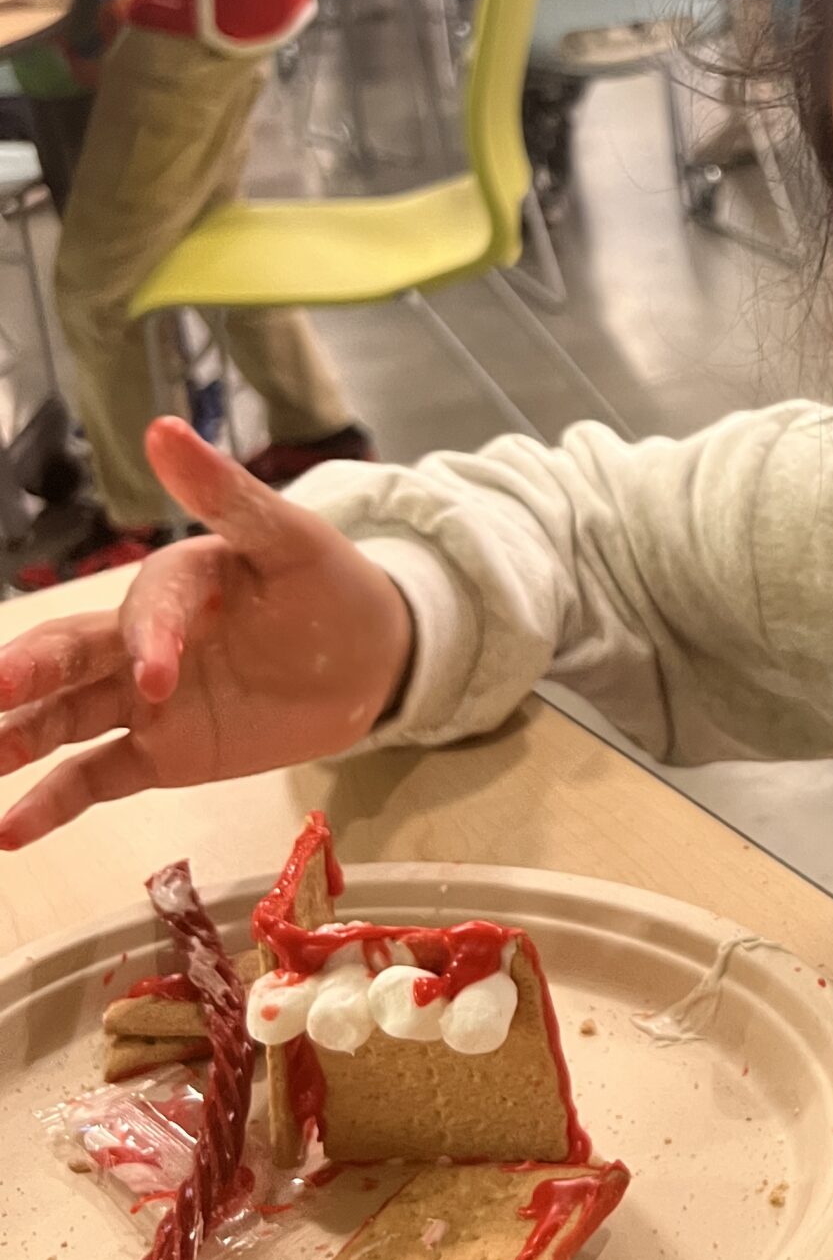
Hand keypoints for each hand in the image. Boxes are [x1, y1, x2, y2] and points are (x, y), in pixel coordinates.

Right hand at [0, 419, 413, 848]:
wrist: (368, 662)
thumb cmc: (329, 589)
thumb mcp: (293, 541)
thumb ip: (229, 497)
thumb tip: (164, 428)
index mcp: (175, 582)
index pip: (149, 608)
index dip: (151, 638)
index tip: (158, 673)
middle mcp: (141, 639)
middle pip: (71, 655)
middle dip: (29, 674)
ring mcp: (142, 700)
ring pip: (65, 717)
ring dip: (16, 738)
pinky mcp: (159, 752)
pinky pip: (95, 776)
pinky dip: (52, 802)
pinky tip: (10, 830)